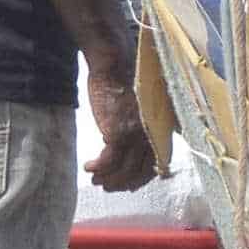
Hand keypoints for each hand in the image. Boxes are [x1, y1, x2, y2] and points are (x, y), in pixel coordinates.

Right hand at [83, 68, 156, 193]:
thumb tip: (134, 146)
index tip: (128, 185)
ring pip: (123, 169)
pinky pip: (109, 160)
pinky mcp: (118, 132)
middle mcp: (152, 134)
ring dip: (107, 178)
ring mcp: (136, 134)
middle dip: (122, 182)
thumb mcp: (141, 108)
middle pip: (139, 171)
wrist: (115, 63)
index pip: (155, 165)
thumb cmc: (126, 81)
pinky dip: (98, 168)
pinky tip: (89, 167)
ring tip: (95, 178)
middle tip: (106, 185)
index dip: (140, 178)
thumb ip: (144, 127)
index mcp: (160, 129)